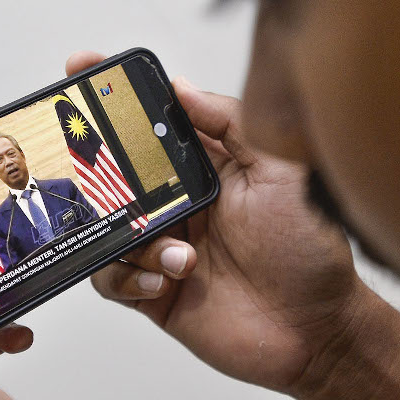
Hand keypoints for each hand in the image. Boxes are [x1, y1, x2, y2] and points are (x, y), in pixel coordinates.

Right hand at [70, 51, 371, 394]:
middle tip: (86, 166)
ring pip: (106, 228)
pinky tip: (169, 279)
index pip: (153, 123)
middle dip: (92, 167)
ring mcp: (163, 247)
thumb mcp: (282, 172)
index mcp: (207, 169)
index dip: (116, 96)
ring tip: (181, 255)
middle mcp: (179, 203)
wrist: (318, 331)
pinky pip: (111, 278)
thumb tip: (181, 88)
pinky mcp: (155, 291)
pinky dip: (129, 277)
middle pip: (114, 174)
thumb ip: (233, 124)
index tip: (82, 68)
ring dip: (134, 239)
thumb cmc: (310, 251)